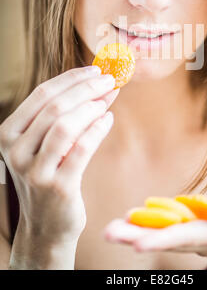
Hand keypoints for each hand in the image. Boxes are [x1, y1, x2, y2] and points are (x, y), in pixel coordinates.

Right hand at [0, 66, 118, 244]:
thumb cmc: (49, 173)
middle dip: (87, 89)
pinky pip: (82, 149)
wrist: (46, 224)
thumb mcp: (44, 142)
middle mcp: (15, 150)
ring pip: (66, 125)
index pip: (42, 94)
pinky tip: (108, 120)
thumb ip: (64, 113)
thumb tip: (98, 82)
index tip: (96, 70)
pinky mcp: (57, 186)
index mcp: (8, 133)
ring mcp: (34, 170)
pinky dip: (98, 129)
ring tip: (108, 100)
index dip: (72, 78)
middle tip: (110, 80)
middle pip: (55, 107)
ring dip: (92, 107)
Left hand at [104, 177, 206, 261]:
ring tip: (112, 230)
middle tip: (111, 233)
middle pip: (173, 240)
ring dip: (139, 234)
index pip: (194, 235)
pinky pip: (172, 230)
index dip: (167, 237)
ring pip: (169, 237)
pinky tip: (130, 223)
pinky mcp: (198, 232)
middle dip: (141, 237)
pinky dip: (151, 227)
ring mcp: (203, 239)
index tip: (139, 241)